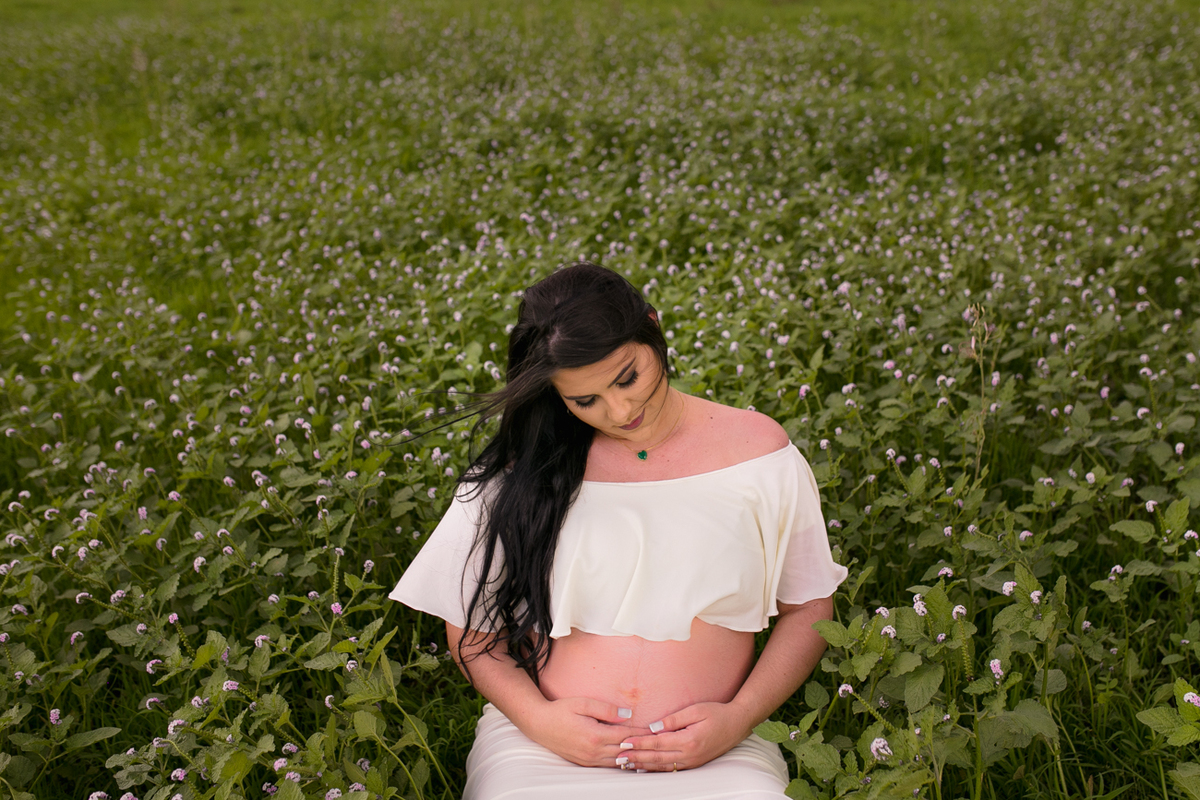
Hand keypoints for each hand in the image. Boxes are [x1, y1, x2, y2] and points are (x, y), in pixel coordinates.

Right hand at [519, 696, 644, 767]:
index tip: (656, 730)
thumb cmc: (560, 710)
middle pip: (625, 751)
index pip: (625, 735)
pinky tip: (630, 760)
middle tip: (659, 744)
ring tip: (649, 754)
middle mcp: (593, 751)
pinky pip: (608, 765)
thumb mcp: (583, 703)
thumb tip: (627, 714)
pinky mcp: (584, 762)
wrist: (539, 724)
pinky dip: (621, 762)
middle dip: (642, 747)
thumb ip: (606, 709)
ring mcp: (589, 759)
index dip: (642, 733)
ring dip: (634, 758)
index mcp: (595, 735)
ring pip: (618, 762)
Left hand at [616, 701, 751, 771]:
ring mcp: (692, 761)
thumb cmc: (717, 713)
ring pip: (662, 766)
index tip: (624, 742)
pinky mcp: (693, 763)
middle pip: (657, 758)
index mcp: (689, 740)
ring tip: (627, 765)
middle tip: (618, 758)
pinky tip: (645, 768)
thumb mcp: (696, 710)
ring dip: (643, 765)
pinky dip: (656, 769)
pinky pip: (671, 769)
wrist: (737, 724)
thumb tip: (653, 727)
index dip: (639, 743)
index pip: (658, 743)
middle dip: (636, 758)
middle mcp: (689, 755)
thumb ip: (674, 719)